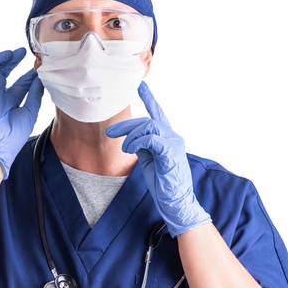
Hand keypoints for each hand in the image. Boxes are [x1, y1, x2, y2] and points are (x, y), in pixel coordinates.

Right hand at [0, 48, 43, 178]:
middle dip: (13, 62)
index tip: (38, 67)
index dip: (28, 75)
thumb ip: (34, 94)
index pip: (20, 84)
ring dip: (0, 61)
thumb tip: (40, 78)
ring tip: (11, 53)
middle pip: (4, 74)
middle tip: (24, 52)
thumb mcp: (30, 110)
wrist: (1, 143)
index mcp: (11, 103)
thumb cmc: (15, 134)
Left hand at [106, 83, 210, 235]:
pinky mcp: (171, 155)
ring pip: (149, 127)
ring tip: (124, 148)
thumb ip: (144, 146)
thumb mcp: (150, 160)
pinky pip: (153, 140)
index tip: (140, 84)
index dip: (149, 98)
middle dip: (126, 126)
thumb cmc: (164, 183)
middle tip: (109, 133)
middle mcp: (173, 137)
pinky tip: (131, 151)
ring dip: (131, 136)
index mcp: (168, 138)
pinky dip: (139, 142)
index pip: (158, 113)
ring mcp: (173, 145)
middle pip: (147, 120)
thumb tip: (131, 139)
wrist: (177, 203)